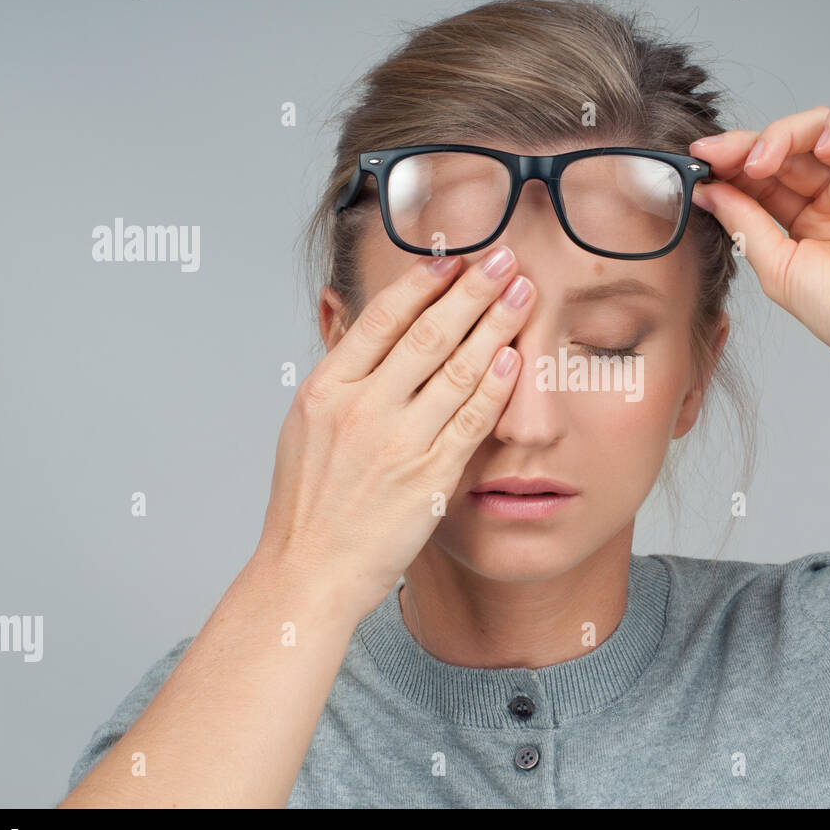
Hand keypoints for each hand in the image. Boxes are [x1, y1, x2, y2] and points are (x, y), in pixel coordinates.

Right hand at [254, 246, 533, 617]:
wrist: (309, 571)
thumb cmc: (310, 502)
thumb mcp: (307, 426)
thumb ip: (344, 378)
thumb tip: (373, 330)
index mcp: (326, 390)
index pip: (381, 320)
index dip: (421, 284)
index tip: (452, 258)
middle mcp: (361, 409)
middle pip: (427, 334)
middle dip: (471, 291)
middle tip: (502, 258)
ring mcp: (397, 443)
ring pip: (457, 370)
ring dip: (495, 326)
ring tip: (521, 295)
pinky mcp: (428, 476)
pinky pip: (471, 421)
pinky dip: (495, 386)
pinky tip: (514, 357)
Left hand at [690, 101, 829, 376]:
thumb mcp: (778, 267)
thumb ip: (744, 223)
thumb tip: (706, 190)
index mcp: (807, 222)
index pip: (763, 179)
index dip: (731, 167)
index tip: (698, 163)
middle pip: (786, 149)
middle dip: (746, 147)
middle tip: (716, 154)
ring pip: (820, 128)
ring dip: (784, 134)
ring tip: (760, 161)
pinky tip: (820, 146)